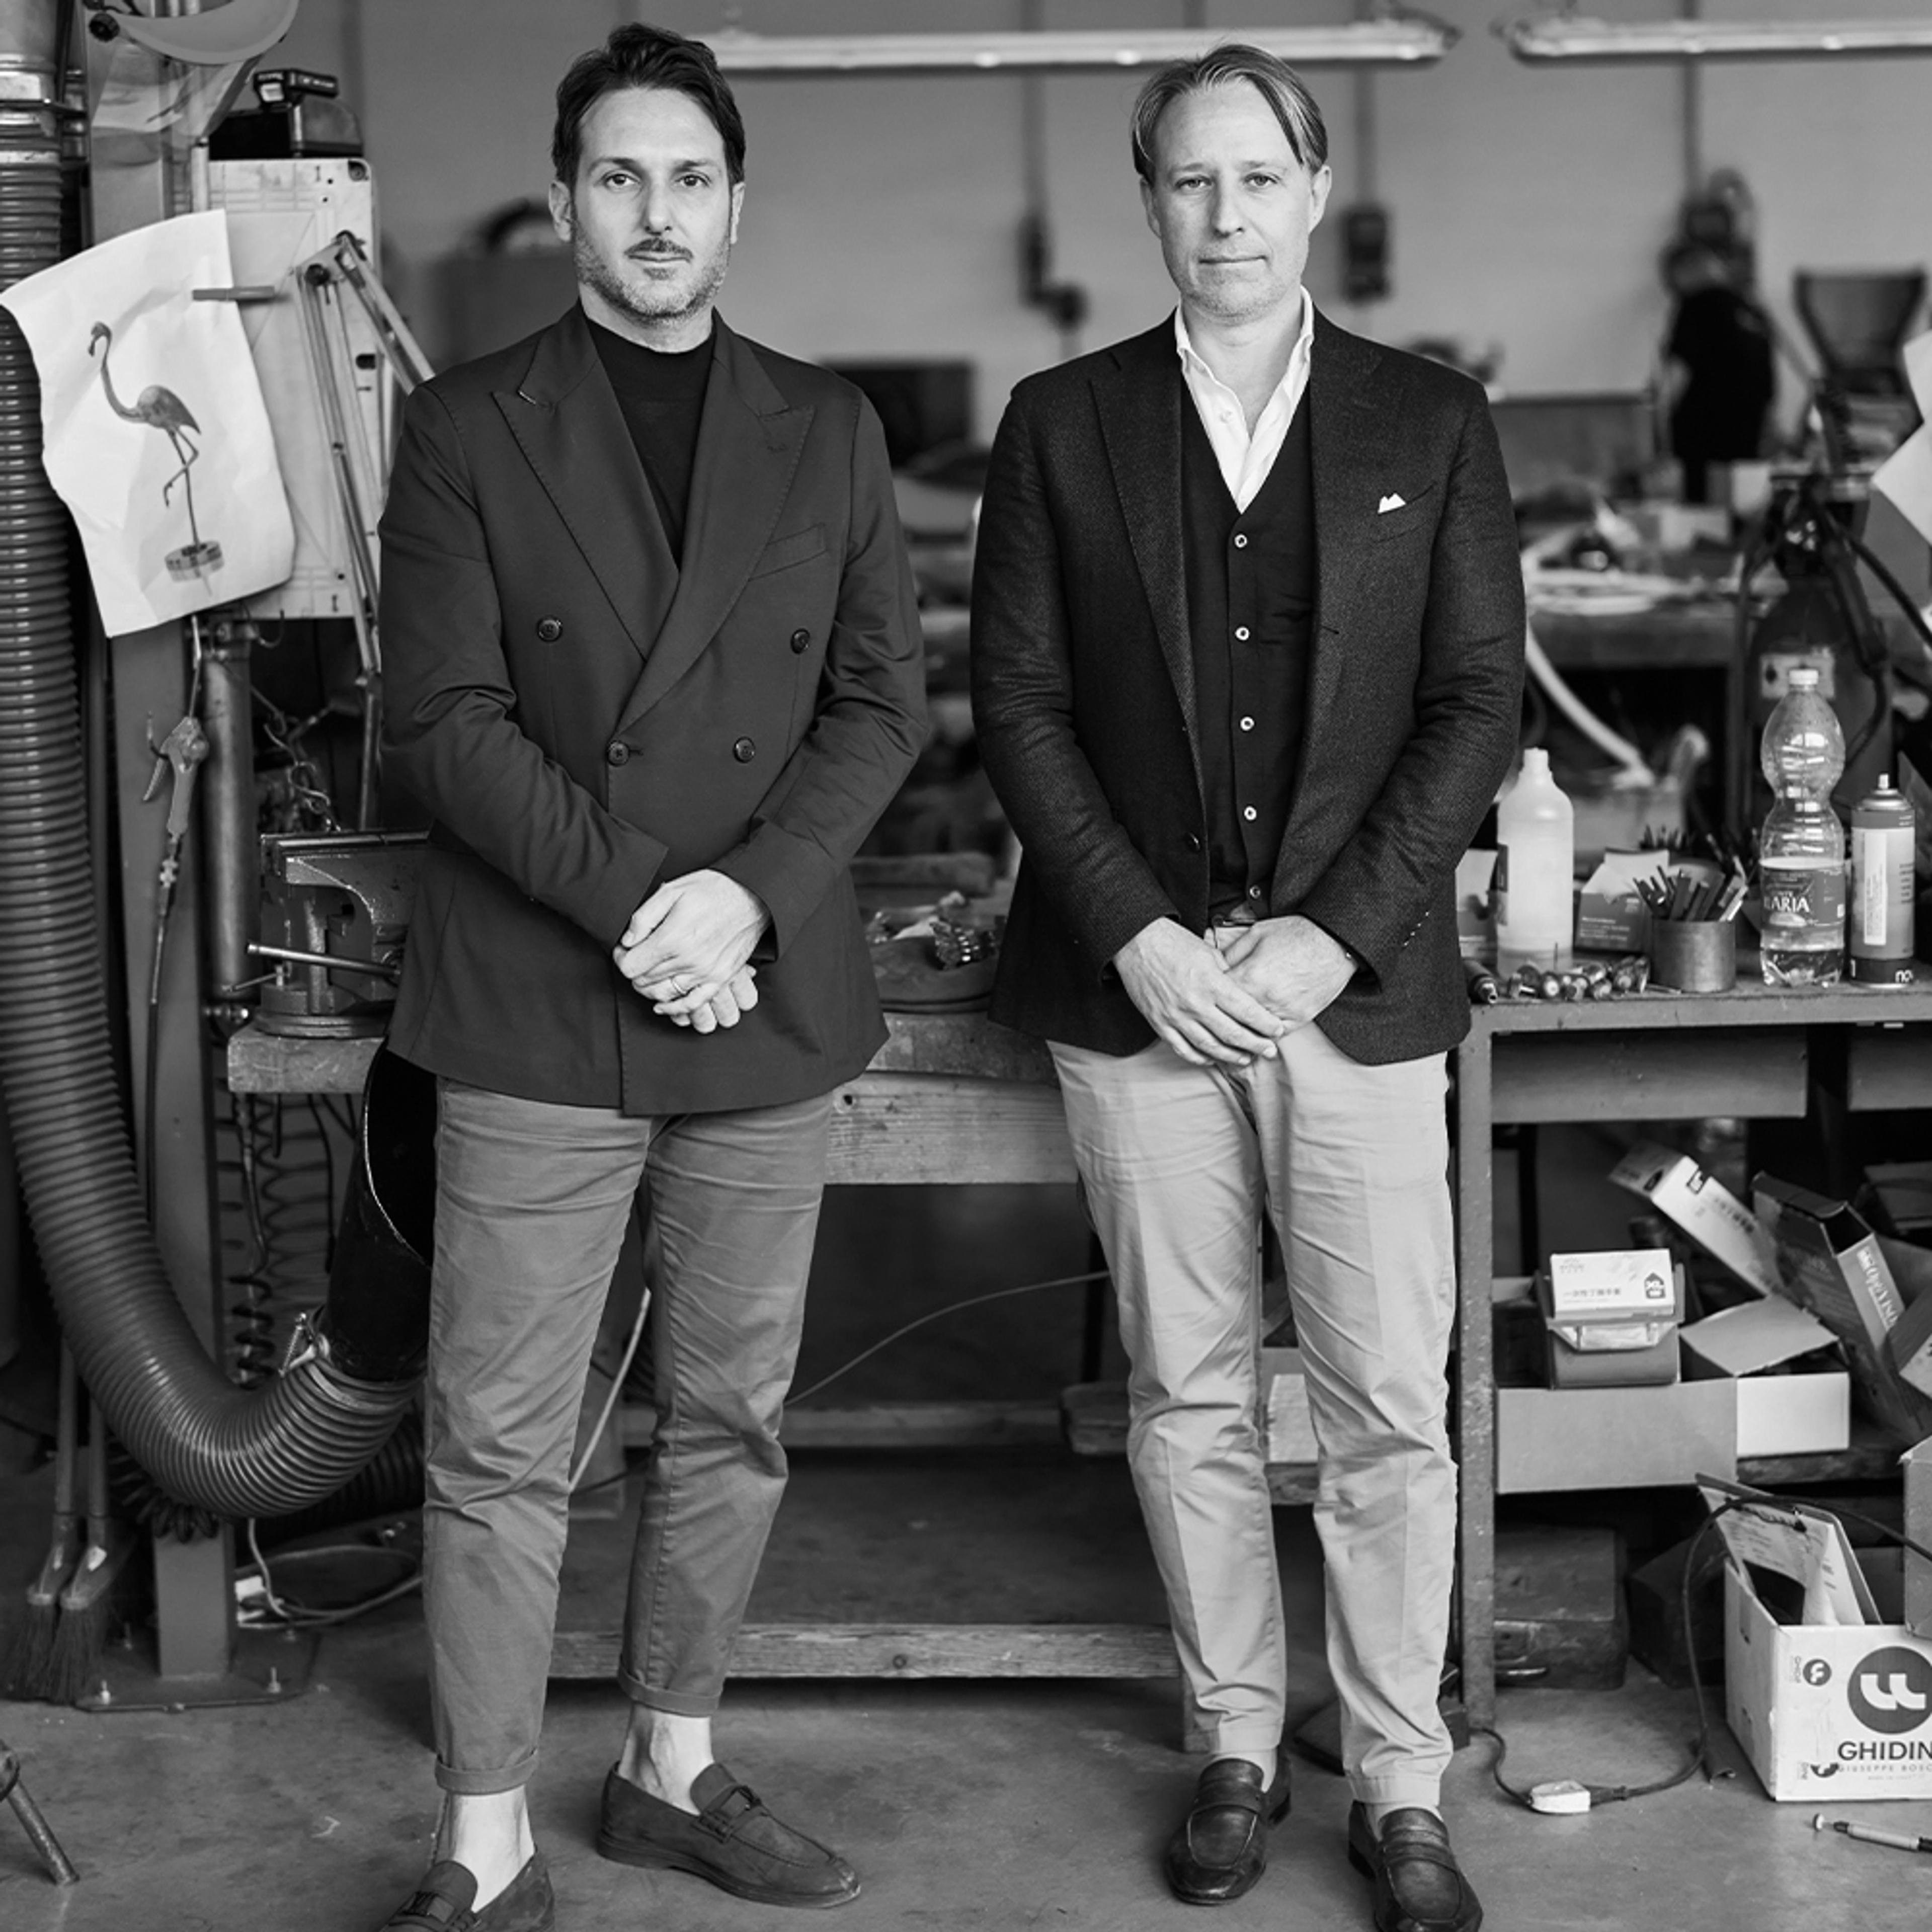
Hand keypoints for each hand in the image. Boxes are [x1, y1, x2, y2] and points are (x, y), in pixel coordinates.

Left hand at [614, 871, 769, 1020]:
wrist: (752, 897)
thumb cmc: (713, 890)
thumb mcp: (672, 891)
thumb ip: (644, 917)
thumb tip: (627, 941)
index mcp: (672, 939)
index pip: (630, 966)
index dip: (621, 958)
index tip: (624, 949)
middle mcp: (687, 961)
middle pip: (644, 981)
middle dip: (634, 969)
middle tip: (636, 956)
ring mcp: (705, 974)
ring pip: (662, 994)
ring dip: (649, 987)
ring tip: (648, 973)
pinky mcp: (719, 979)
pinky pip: (692, 1004)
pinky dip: (674, 1008)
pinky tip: (662, 1004)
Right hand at [1112, 919, 1288, 1067]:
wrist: (1136, 941)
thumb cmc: (1174, 942)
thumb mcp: (1209, 952)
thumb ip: (1228, 975)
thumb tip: (1244, 993)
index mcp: (1211, 983)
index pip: (1247, 1011)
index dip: (1265, 1024)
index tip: (1277, 1030)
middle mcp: (1195, 1003)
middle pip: (1233, 1034)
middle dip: (1256, 1045)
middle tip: (1270, 1051)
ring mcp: (1176, 1017)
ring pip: (1210, 1047)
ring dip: (1232, 1056)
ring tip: (1247, 1058)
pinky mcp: (1159, 1023)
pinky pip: (1183, 1049)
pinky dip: (1200, 1057)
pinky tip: (1213, 1057)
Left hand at [1211, 916, 1356, 1029]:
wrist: (1333, 941)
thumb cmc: (1296, 934)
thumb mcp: (1256, 934)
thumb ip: (1232, 954)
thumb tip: (1215, 967)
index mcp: (1250, 975)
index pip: (1218, 997)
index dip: (1208, 1000)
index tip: (1202, 1003)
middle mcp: (1265, 998)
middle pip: (1232, 1020)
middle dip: (1220, 1023)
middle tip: (1208, 1027)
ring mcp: (1283, 1011)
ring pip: (1252, 1034)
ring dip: (1240, 1035)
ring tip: (1227, 1038)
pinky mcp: (1299, 1018)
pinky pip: (1275, 1036)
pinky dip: (1263, 1036)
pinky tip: (1254, 1036)